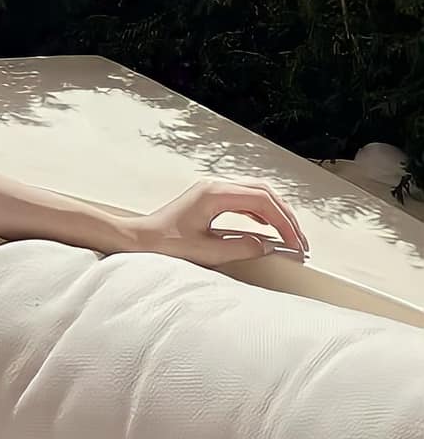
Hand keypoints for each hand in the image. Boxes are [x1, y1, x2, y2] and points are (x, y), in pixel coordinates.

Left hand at [134, 178, 310, 266]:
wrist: (139, 238)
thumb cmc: (164, 243)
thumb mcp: (205, 252)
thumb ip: (240, 248)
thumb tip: (268, 246)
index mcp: (213, 194)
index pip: (261, 200)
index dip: (283, 222)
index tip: (295, 244)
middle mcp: (214, 186)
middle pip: (263, 192)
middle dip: (285, 216)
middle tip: (299, 241)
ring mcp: (212, 190)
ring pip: (255, 193)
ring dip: (275, 213)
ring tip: (290, 237)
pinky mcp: (210, 198)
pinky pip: (244, 199)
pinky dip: (261, 212)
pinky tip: (268, 227)